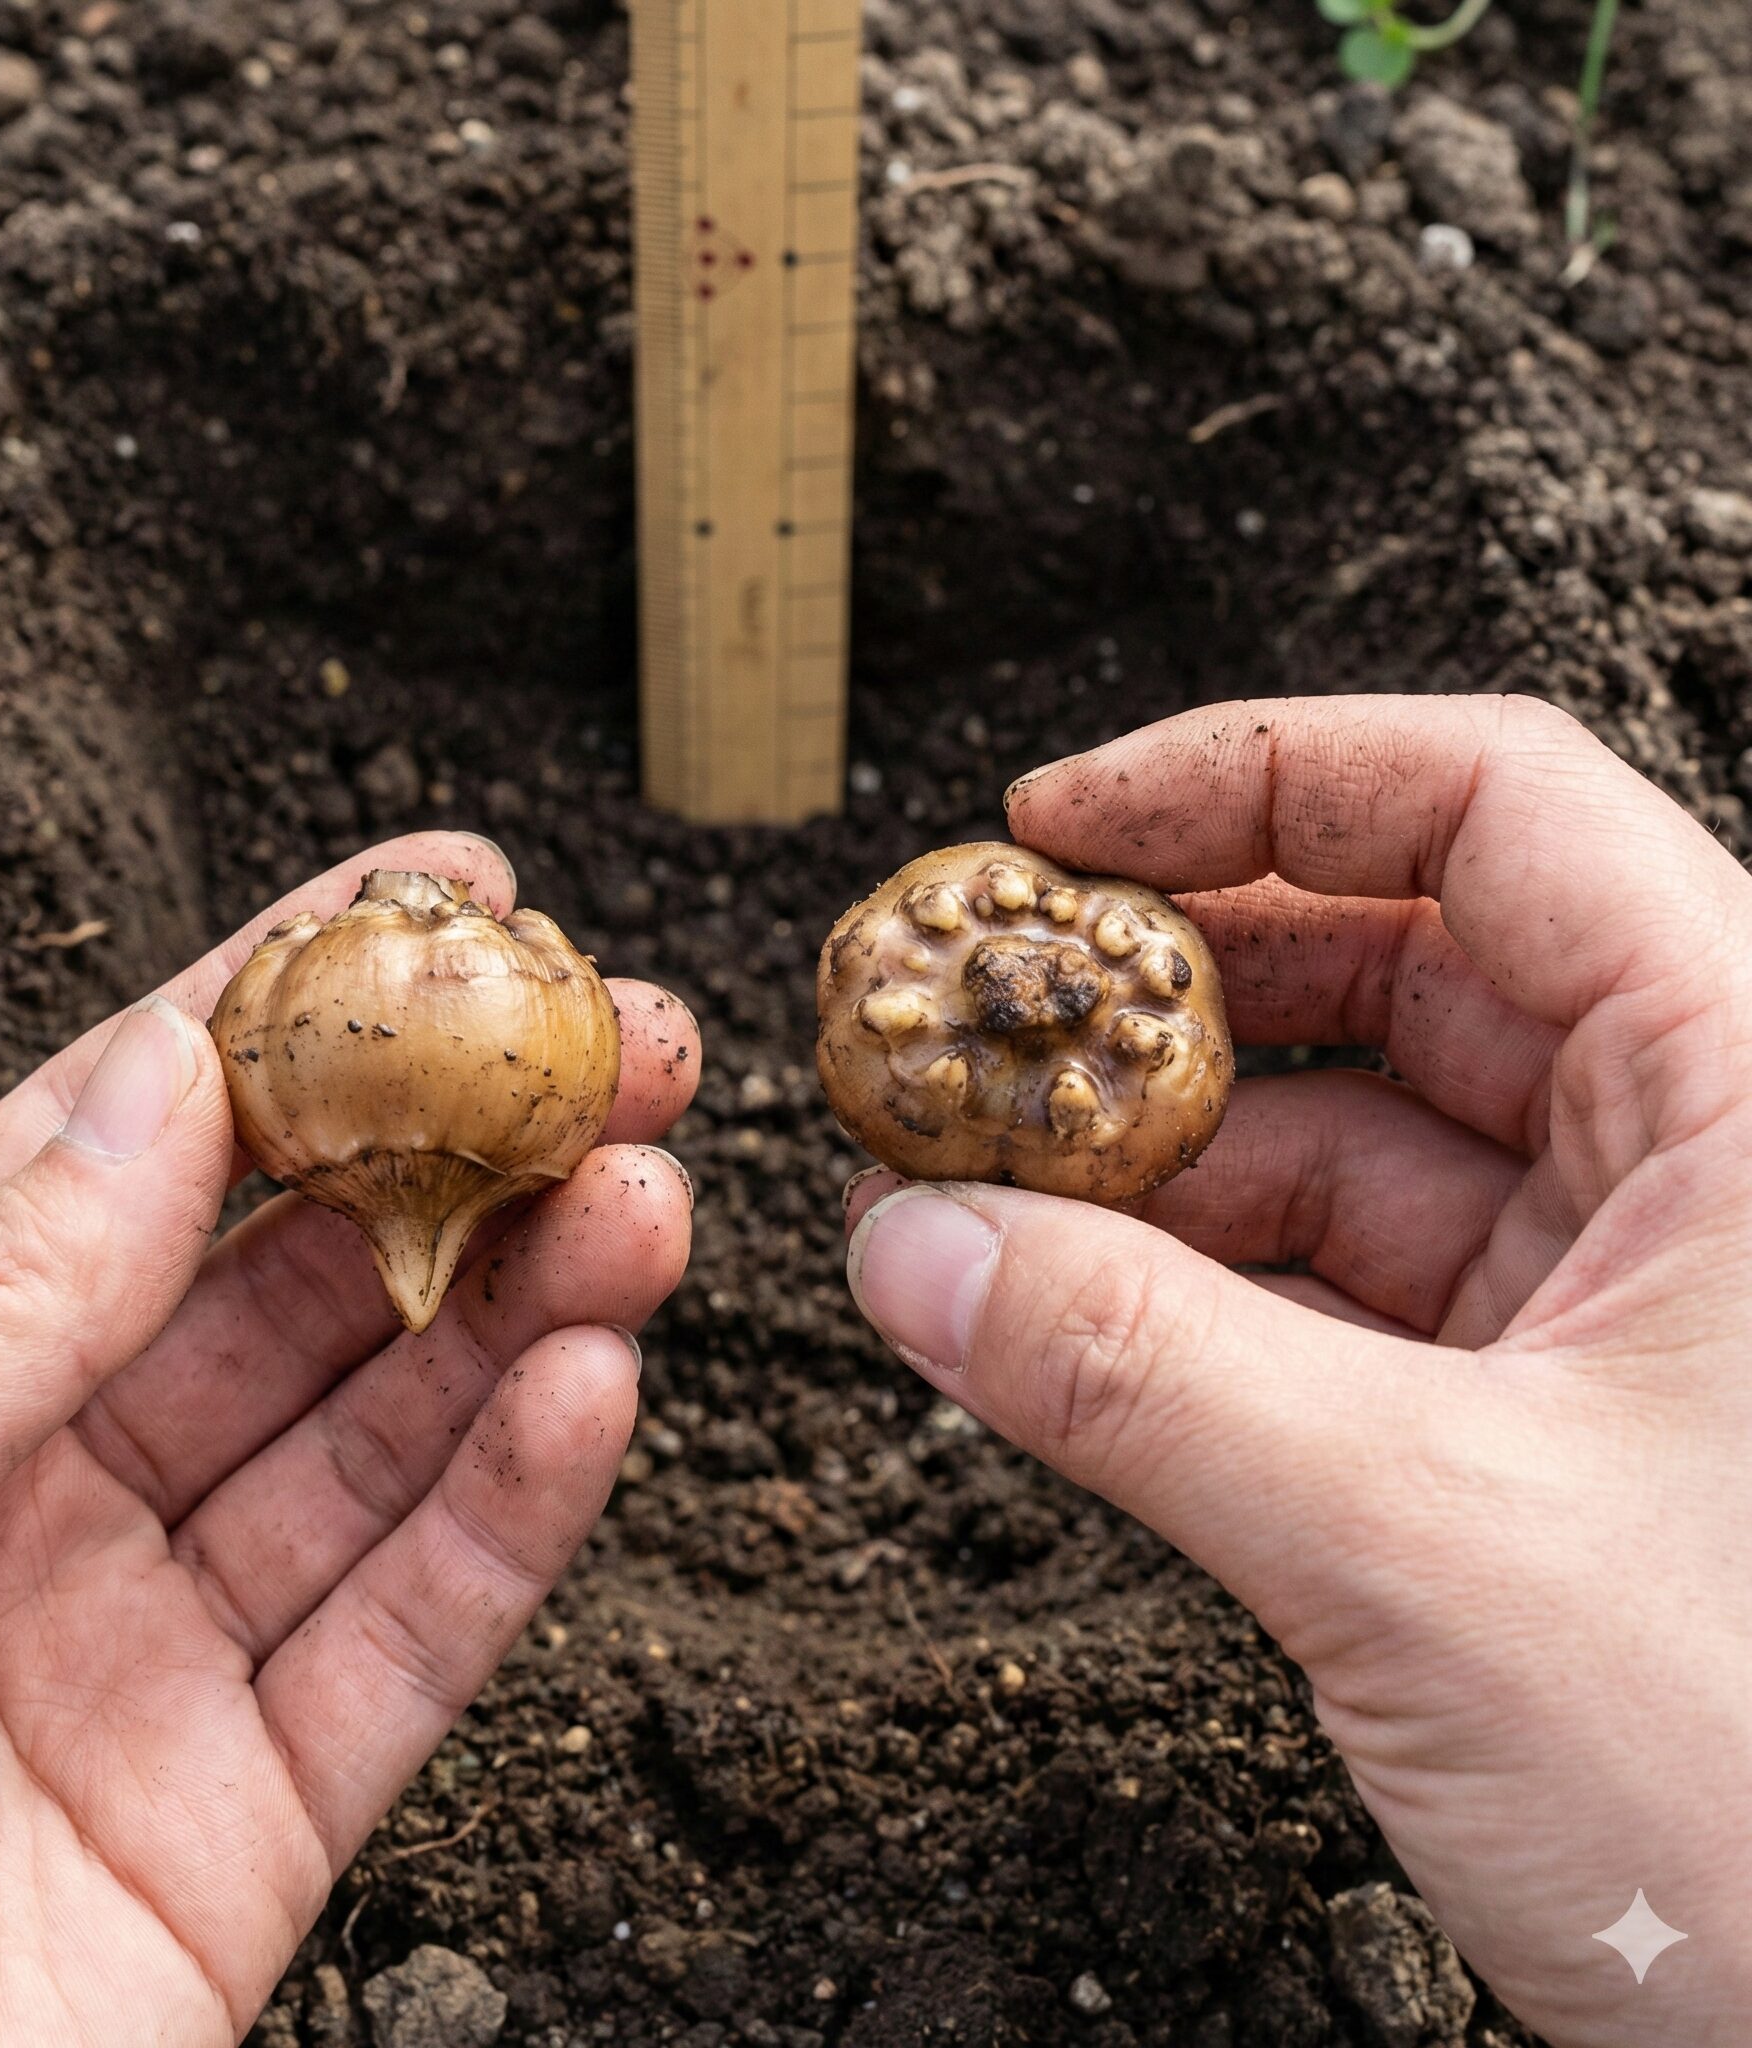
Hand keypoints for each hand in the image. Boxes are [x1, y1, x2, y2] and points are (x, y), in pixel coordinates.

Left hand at [0, 833, 700, 2047]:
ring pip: (389, 1433)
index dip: (290, 1004)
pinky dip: (517, 1506)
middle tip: (605, 1047)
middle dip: (468, 1148)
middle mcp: (37, 1497)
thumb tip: (156, 1078)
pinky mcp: (247, 1814)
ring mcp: (151, 1652)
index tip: (433, 896)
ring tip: (640, 1197)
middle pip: (305, 1277)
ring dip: (532, 1303)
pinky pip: (412, 1631)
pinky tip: (590, 1387)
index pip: (128, 1143)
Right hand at [844, 697, 1751, 2047]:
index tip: (1057, 828)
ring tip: (980, 1177)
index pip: (1492, 809)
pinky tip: (1063, 1304)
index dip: (1253, 777)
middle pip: (1398, 961)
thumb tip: (911, 1248)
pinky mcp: (1552, 1417)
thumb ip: (1139, 1377)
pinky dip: (1194, 1286)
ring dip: (1155, 1152)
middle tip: (981, 1011)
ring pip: (1352, 1139)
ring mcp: (1624, 1293)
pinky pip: (1340, 1288)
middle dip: (1168, 983)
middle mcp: (1704, 1162)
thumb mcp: (1429, 1550)